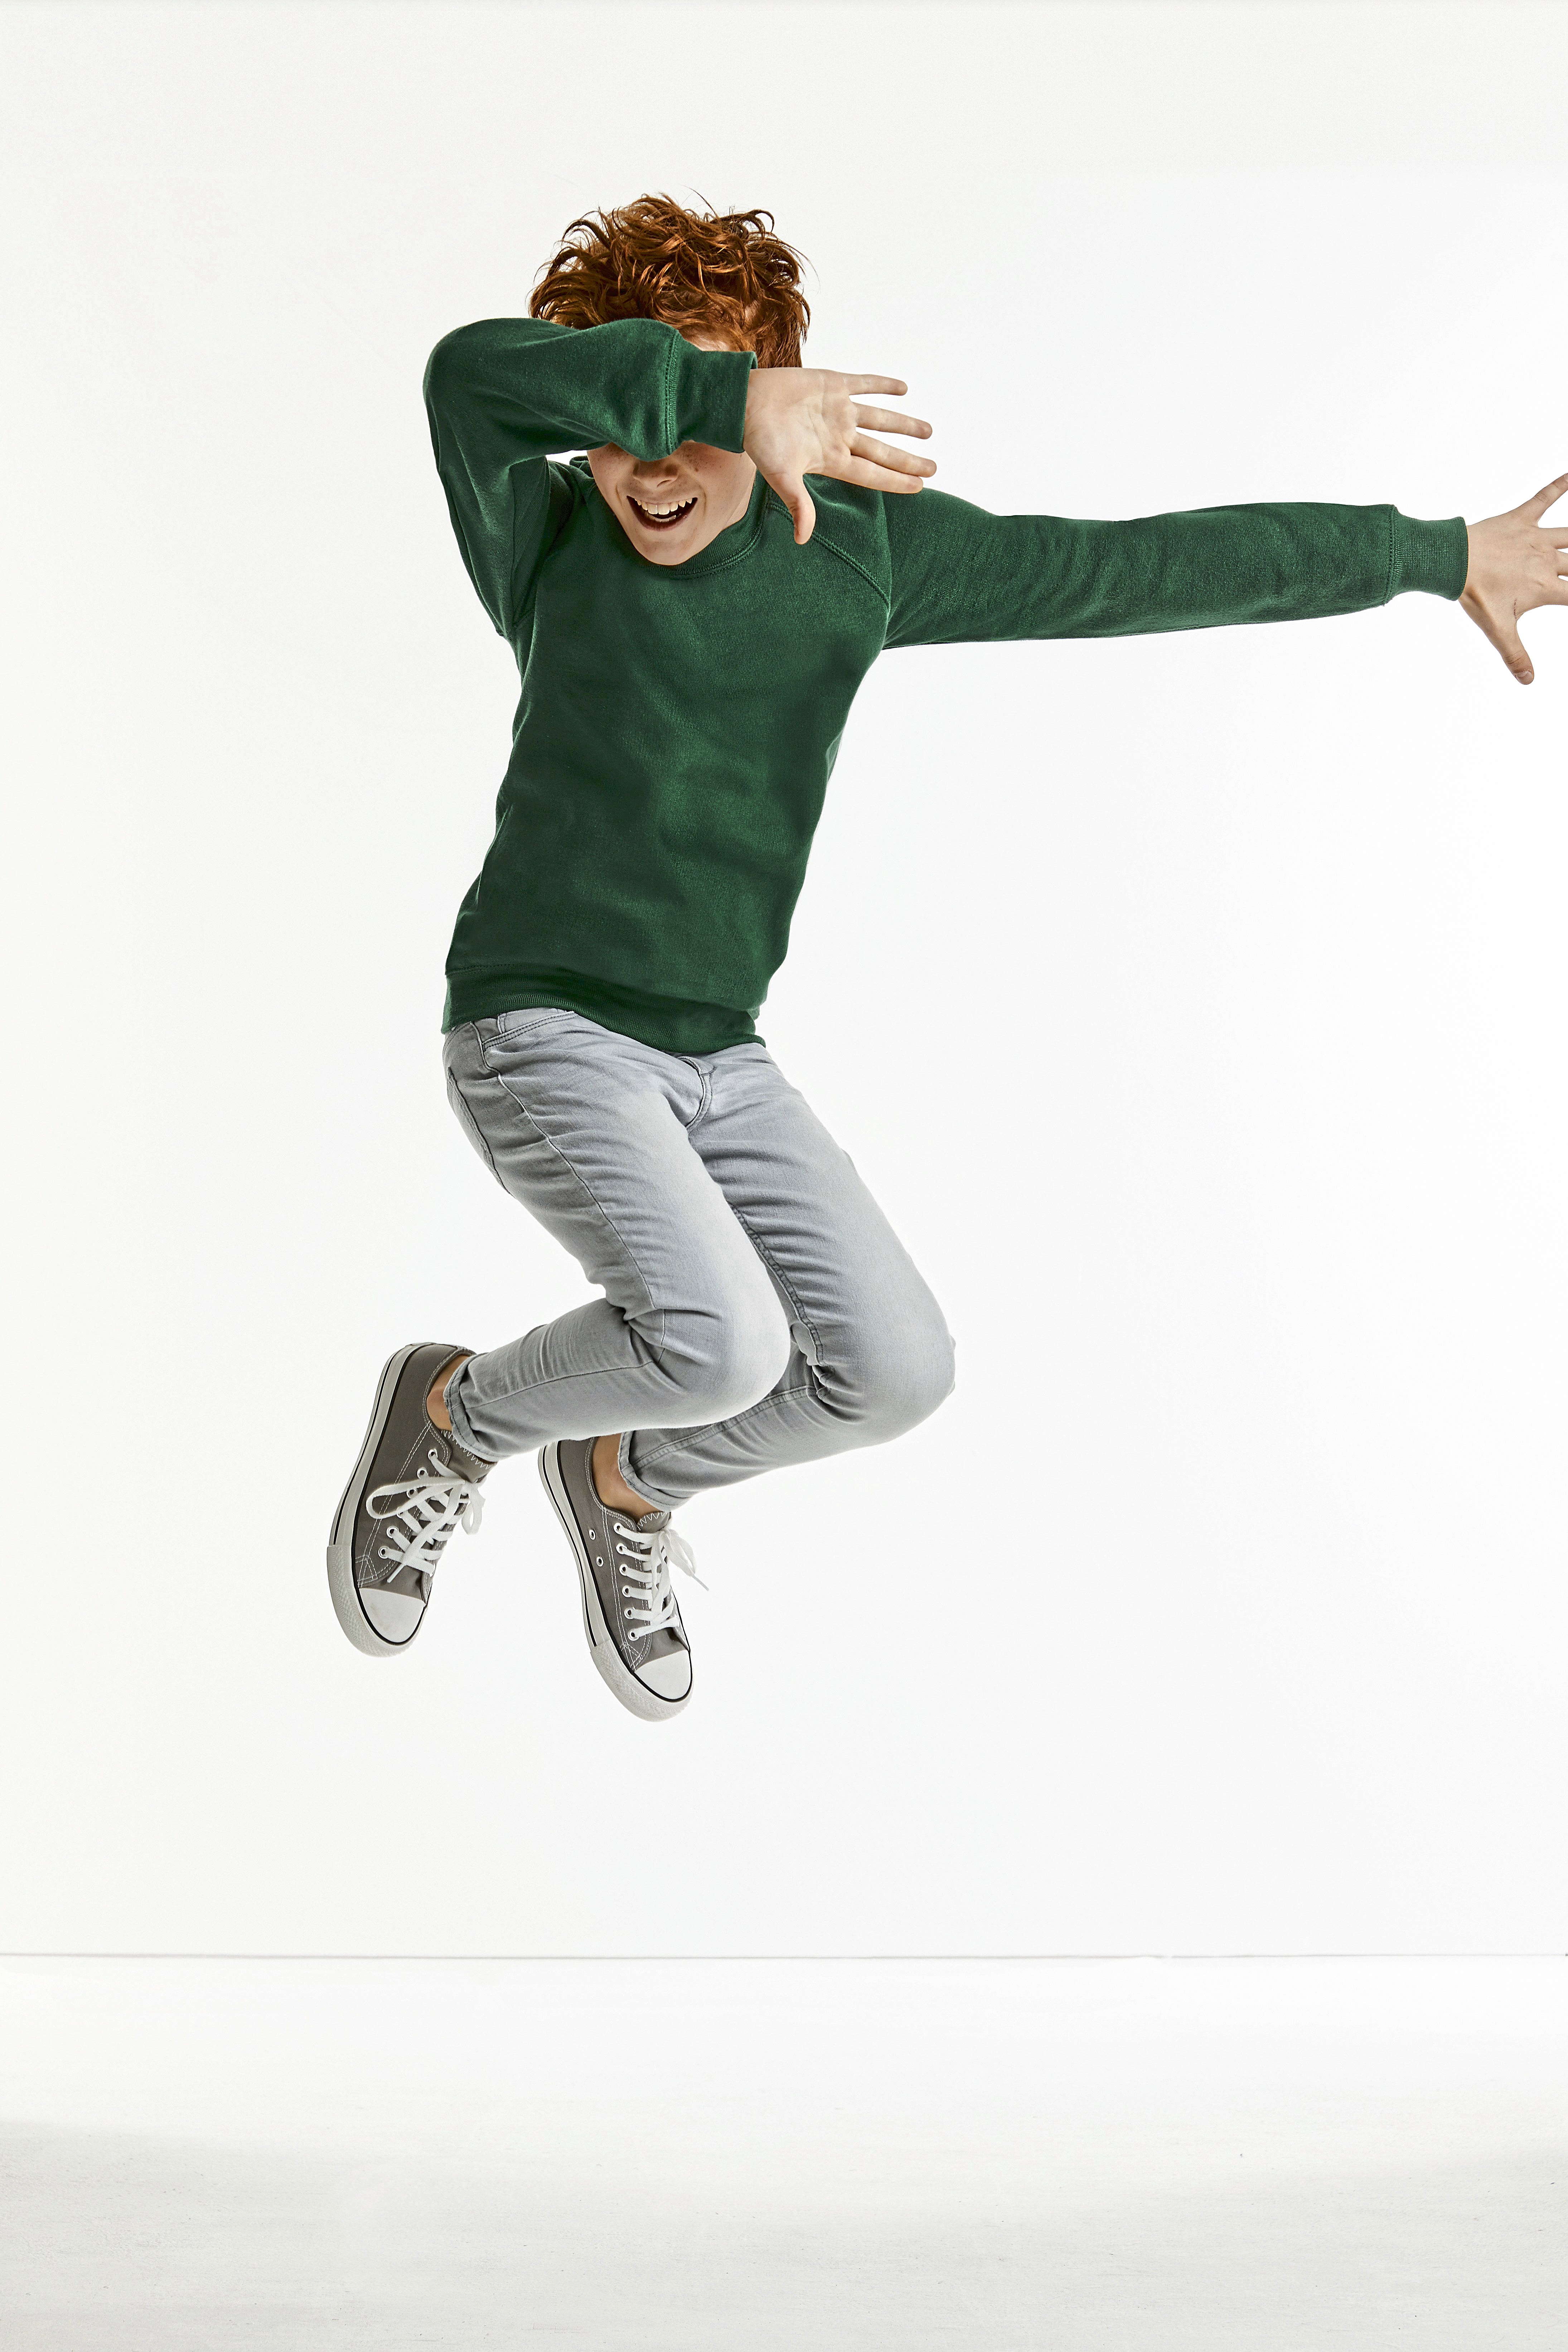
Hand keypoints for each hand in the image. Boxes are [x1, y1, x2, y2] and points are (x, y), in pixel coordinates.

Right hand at [743, 368, 935, 545]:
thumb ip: (798, 504)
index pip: (873, 474)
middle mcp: (840, 436)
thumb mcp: (780, 476)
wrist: (743, 403)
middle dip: (908, 459)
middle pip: (882, 451)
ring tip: (928, 431)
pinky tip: (904, 388)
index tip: (920, 486)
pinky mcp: (831, 384)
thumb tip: (802, 540)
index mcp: (832, 459)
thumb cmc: (759, 441)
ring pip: (880, 419)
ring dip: (904, 424)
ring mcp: (838, 410)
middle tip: (934, 466)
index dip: (897, 480)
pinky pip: (864, 384)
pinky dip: (883, 385)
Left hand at [1460, 475, 1567, 683]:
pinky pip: (1544, 497)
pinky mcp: (1520, 519)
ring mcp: (1535, 538)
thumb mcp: (1497, 629)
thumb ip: (1515, 654)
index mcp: (1546, 587)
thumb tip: (1528, 681)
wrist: (1450, 562)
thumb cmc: (1474, 594)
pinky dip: (1559, 484)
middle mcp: (1547, 560)